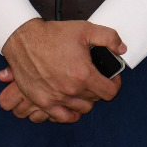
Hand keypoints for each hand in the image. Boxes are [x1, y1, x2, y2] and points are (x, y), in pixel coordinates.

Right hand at [0, 18, 124, 122]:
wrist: (24, 41)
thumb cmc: (53, 35)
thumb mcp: (86, 29)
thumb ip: (109, 38)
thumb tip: (122, 49)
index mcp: (83, 74)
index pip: (110, 92)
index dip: (115, 84)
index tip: (112, 78)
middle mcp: (70, 90)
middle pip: (96, 100)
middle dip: (99, 89)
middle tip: (96, 78)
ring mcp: (56, 98)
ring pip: (81, 110)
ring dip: (86, 101)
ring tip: (84, 89)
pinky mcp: (42, 102)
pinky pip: (62, 118)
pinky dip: (70, 113)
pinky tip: (72, 104)